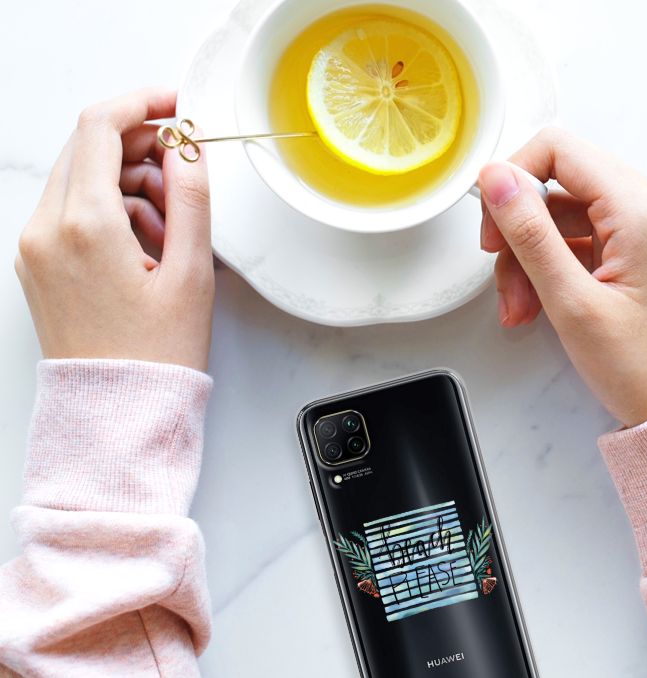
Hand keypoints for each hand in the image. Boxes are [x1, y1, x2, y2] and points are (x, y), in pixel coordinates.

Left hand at [15, 88, 213, 371]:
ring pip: (81, 178)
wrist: (117, 411)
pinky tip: (147, 244)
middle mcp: (47, 229)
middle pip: (88, 147)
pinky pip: (72, 210)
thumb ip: (192, 198)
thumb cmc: (156, 354)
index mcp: (85, 225)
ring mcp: (36, 246)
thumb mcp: (191, 272)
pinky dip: (110, 209)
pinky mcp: (37, 263)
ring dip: (129, 182)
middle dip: (141, 147)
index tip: (176, 105)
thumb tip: (188, 147)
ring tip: (173, 228)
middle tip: (185, 173)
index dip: (143, 103)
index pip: (101, 127)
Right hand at [478, 128, 646, 426]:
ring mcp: (645, 224)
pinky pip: (578, 236)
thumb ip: (530, 233)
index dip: (513, 179)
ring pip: (561, 213)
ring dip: (530, 257)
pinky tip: (537, 305)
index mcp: (641, 207)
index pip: (558, 149)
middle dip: (519, 230)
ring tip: (520, 307)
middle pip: (557, 182)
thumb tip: (496, 178)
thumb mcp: (571, 301)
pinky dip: (551, 266)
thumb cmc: (642, 366)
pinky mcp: (637, 245)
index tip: (493, 225)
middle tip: (503, 276)